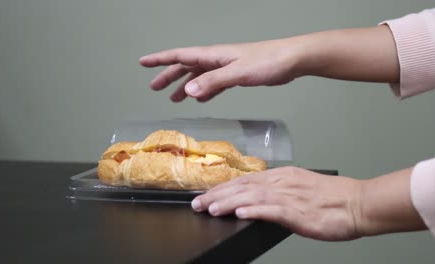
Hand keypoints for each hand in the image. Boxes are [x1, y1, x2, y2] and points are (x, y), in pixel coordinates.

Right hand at [139, 38, 306, 101]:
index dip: (160, 60)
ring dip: (184, 86)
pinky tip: (201, 99)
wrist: (290, 60)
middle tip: (154, 88)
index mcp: (212, 55)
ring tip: (174, 98)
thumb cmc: (267, 62)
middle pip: (186, 66)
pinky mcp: (236, 75)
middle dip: (168, 76)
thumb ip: (213, 82)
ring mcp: (226, 67)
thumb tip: (188, 90)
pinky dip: (204, 91)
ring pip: (199, 76)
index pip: (180, 55)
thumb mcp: (237, 73)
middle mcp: (216, 59)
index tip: (143, 63)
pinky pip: (214, 84)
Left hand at [191, 166, 362, 240]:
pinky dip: (253, 210)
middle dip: (217, 195)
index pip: (245, 180)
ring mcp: (289, 195)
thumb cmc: (333, 198)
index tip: (206, 194)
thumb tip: (257, 197)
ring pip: (251, 196)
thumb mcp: (301, 187)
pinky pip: (272, 209)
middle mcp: (282, 182)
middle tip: (197, 203)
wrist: (358, 203)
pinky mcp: (298, 211)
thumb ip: (279, 190)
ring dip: (227, 202)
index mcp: (282, 176)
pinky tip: (239, 213)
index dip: (223, 187)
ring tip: (209, 208)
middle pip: (242, 186)